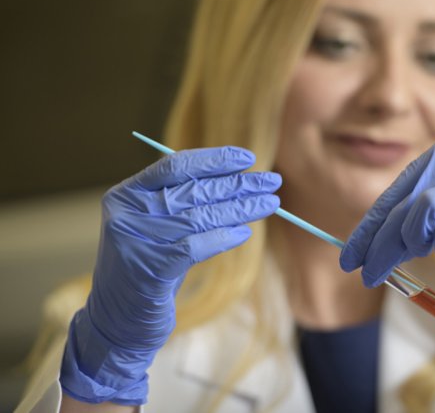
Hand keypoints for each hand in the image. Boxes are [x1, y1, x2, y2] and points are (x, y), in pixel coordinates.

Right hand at [60, 147, 280, 404]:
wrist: (116, 321)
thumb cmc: (146, 267)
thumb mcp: (156, 228)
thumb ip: (182, 202)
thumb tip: (237, 178)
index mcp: (126, 194)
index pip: (176, 165)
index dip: (215, 160)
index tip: (248, 159)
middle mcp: (128, 213)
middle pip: (195, 191)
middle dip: (239, 185)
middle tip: (272, 182)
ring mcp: (136, 241)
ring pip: (200, 217)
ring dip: (241, 209)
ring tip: (270, 204)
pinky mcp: (151, 269)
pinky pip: (197, 246)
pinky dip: (224, 238)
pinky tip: (244, 233)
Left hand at [340, 141, 434, 287]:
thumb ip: (409, 229)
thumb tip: (369, 252)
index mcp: (431, 163)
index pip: (389, 200)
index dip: (367, 232)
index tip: (349, 259)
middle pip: (401, 210)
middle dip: (380, 247)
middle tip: (368, 274)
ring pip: (424, 209)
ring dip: (415, 238)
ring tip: (423, 251)